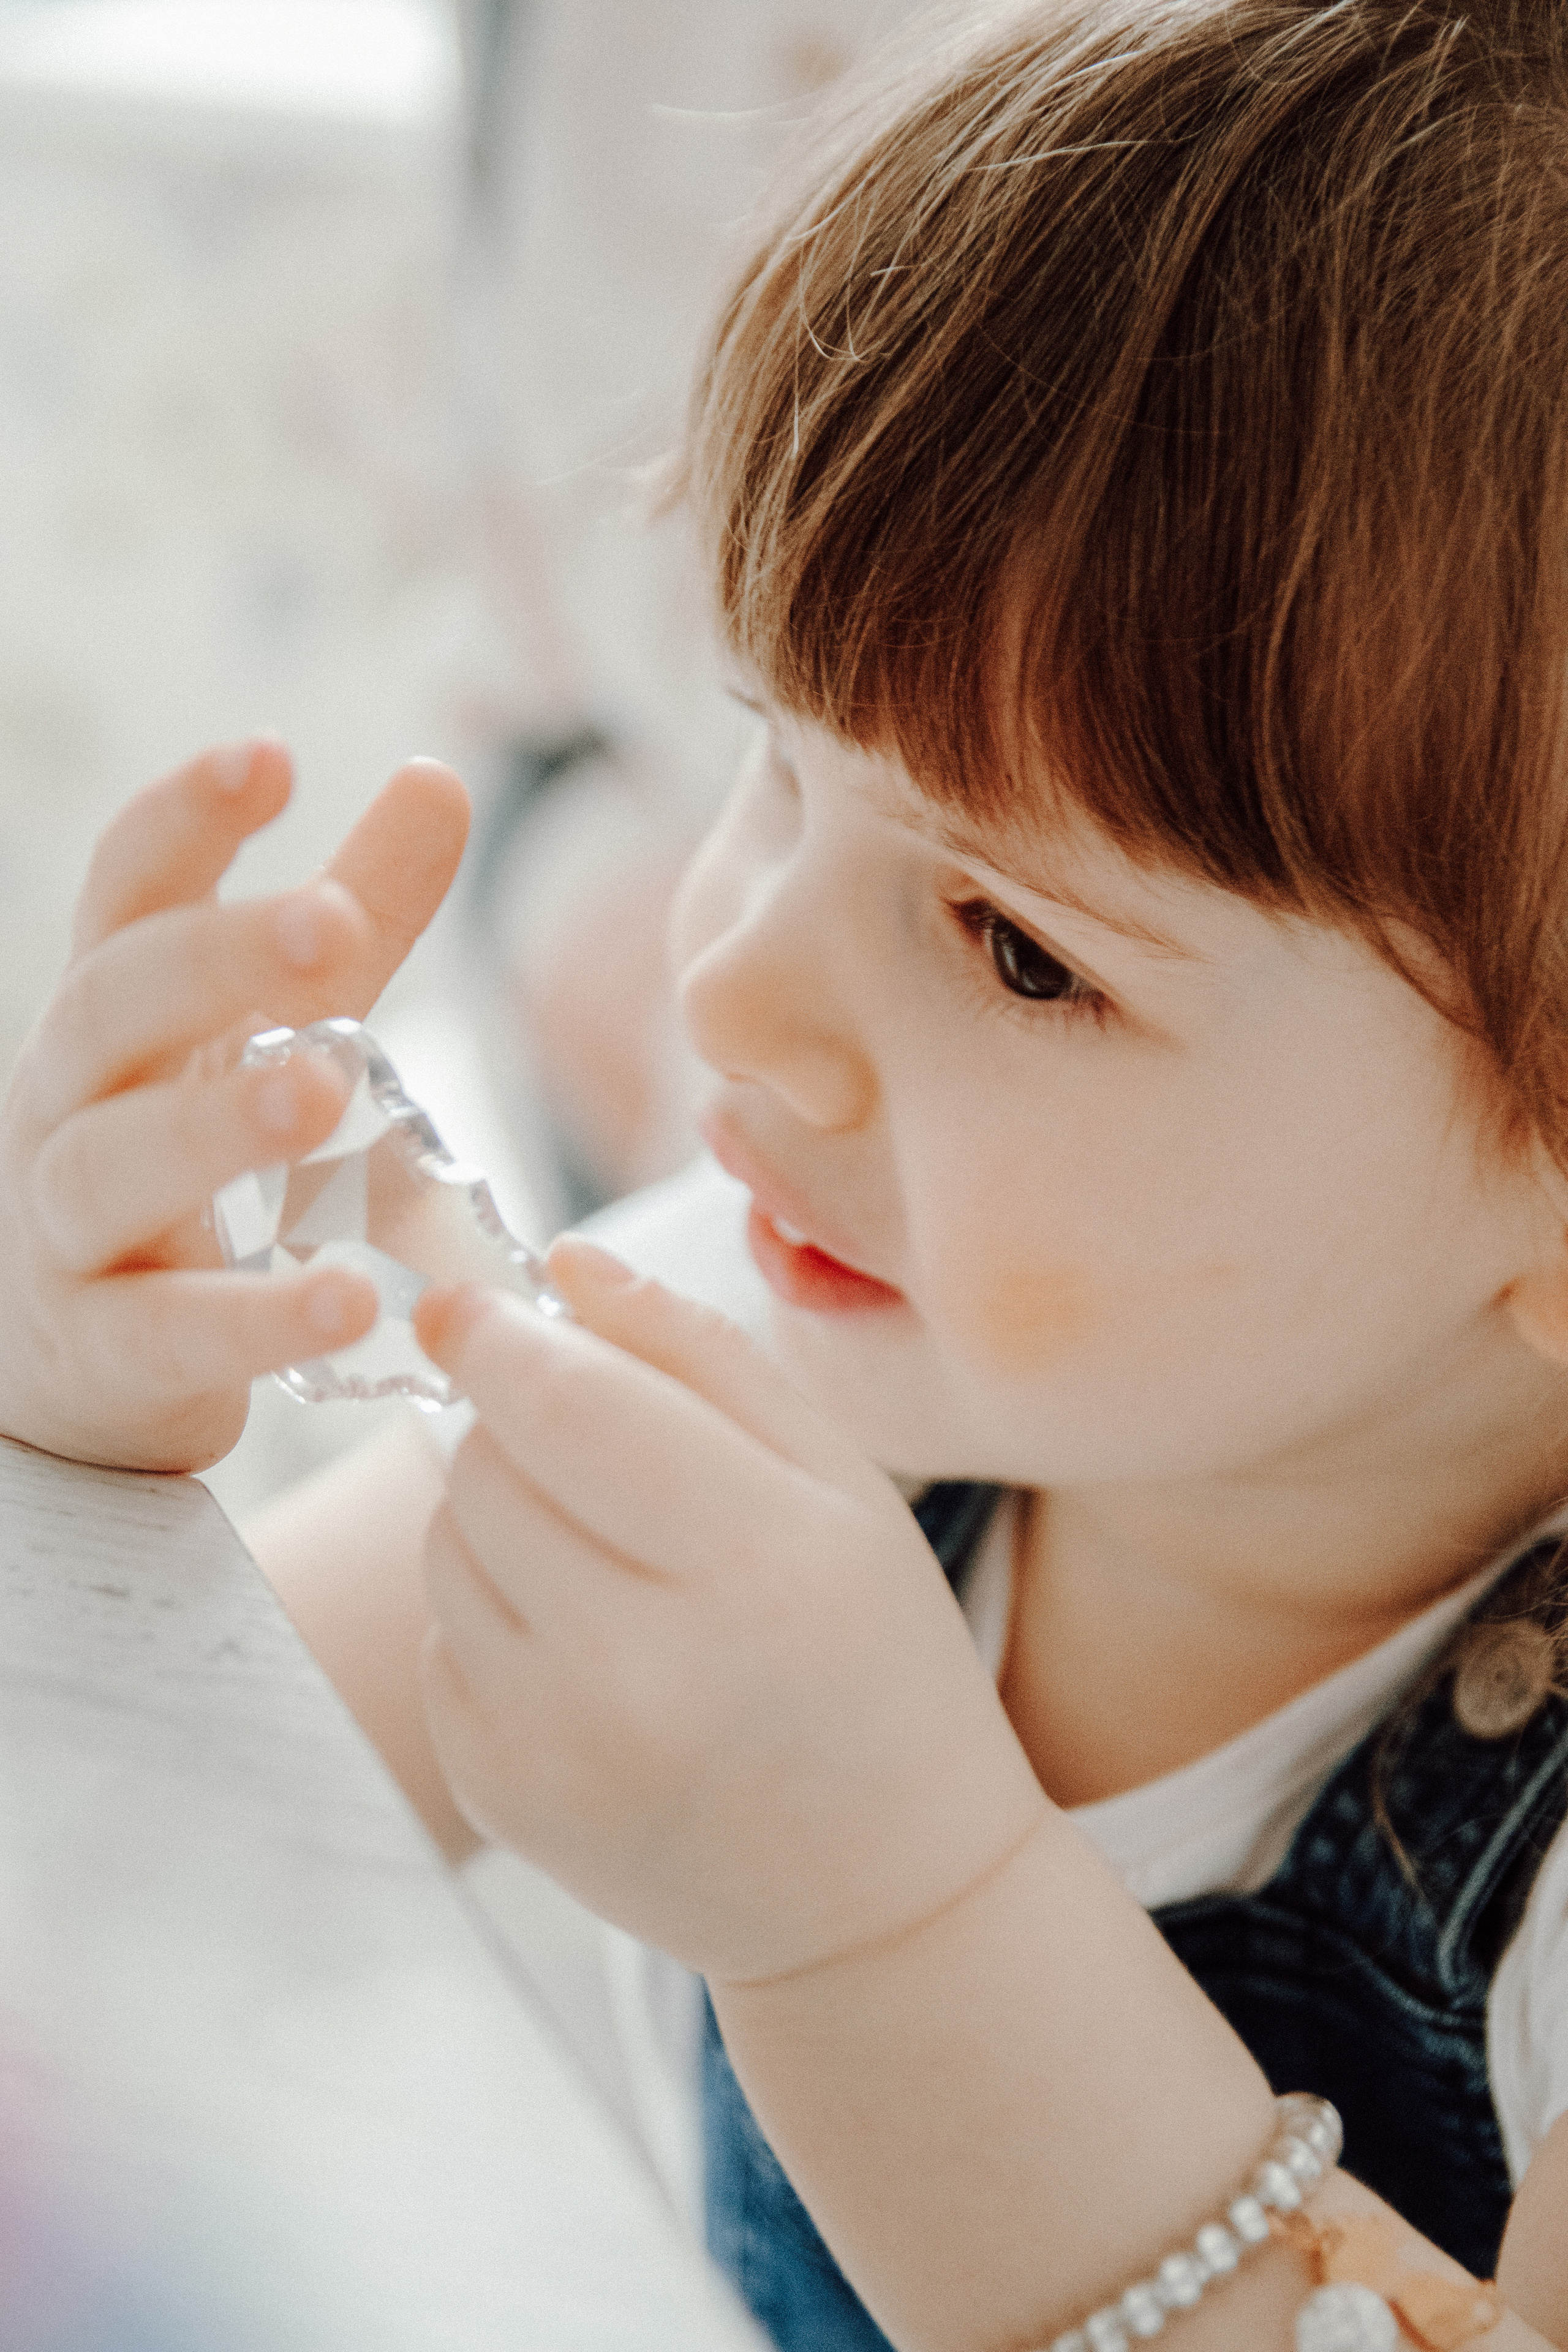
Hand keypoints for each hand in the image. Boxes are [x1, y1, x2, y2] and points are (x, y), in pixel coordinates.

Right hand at [0, 739, 468, 1470]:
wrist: (77, 1360)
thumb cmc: (178, 1157)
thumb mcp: (263, 1030)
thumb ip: (352, 918)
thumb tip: (437, 776)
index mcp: (115, 1010)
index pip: (126, 893)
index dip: (183, 819)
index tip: (267, 755)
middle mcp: (71, 1103)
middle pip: (111, 1006)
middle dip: (211, 957)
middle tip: (326, 922)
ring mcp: (69, 1230)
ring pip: (112, 1162)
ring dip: (214, 1123)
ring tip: (324, 1092)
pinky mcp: (102, 1349)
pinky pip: (167, 1332)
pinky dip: (254, 1318)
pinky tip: (349, 1300)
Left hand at [415, 1240, 1046, 1981]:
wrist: (879, 1897)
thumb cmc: (877, 1661)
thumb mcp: (838, 1485)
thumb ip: (701, 1354)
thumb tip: (562, 1264)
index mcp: (753, 1567)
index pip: (564, 1408)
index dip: (497, 1334)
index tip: (463, 1295)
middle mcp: (640, 1669)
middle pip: (487, 1465)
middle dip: (513, 1417)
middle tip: (596, 1445)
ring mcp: (555, 1747)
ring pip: (444, 1544)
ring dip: (499, 1513)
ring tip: (609, 1557)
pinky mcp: (497, 1794)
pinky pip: (440, 1638)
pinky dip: (494, 1610)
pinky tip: (590, 1647)